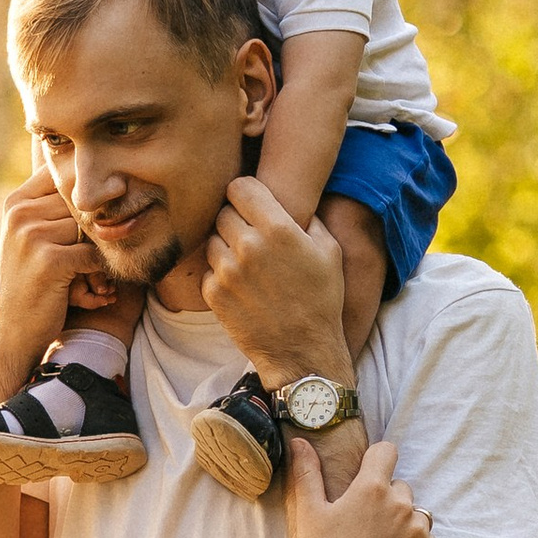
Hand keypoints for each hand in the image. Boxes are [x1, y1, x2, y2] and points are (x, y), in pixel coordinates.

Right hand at [0, 171, 98, 400]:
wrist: (13, 334)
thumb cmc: (30, 286)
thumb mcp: (30, 239)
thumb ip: (52, 208)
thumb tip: (92, 175)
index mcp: (16, 203)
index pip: (62, 175)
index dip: (84, 195)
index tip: (91, 220)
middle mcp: (20, 213)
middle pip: (81, 202)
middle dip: (93, 229)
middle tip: (94, 256)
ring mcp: (31, 235)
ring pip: (89, 228)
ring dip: (97, 253)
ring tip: (91, 277)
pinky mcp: (48, 260)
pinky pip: (92, 254)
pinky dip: (98, 273)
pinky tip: (92, 288)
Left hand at [201, 175, 354, 383]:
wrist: (302, 351)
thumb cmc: (321, 299)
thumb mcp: (329, 251)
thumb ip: (307, 217)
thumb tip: (291, 198)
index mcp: (278, 229)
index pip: (239, 186)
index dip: (246, 193)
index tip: (252, 204)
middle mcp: (248, 245)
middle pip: (224, 213)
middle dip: (237, 221)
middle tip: (253, 239)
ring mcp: (227, 271)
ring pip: (213, 240)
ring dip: (226, 248)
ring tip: (249, 266)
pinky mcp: (214, 294)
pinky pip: (209, 270)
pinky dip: (221, 275)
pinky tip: (242, 287)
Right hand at [281, 435, 435, 537]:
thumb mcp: (308, 514)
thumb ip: (307, 473)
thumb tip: (299, 441)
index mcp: (371, 488)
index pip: (387, 452)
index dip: (377, 460)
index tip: (368, 474)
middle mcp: (401, 505)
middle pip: (401, 488)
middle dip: (387, 500)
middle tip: (364, 527)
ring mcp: (418, 532)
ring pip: (417, 515)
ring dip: (404, 524)